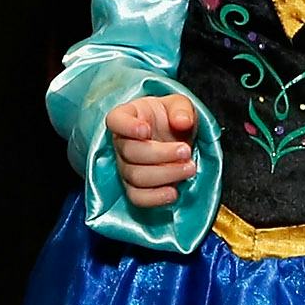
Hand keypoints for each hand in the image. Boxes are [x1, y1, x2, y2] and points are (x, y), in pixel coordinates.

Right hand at [105, 94, 200, 208]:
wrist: (175, 140)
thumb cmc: (172, 119)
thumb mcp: (180, 106)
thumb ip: (181, 109)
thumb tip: (182, 121)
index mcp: (128, 116)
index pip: (115, 120)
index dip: (127, 127)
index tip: (146, 130)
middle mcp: (122, 143)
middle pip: (130, 152)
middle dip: (161, 154)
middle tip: (186, 151)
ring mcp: (125, 167)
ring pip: (136, 176)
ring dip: (165, 174)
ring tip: (189, 168)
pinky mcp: (135, 188)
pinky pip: (137, 198)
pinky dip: (155, 198)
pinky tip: (174, 192)